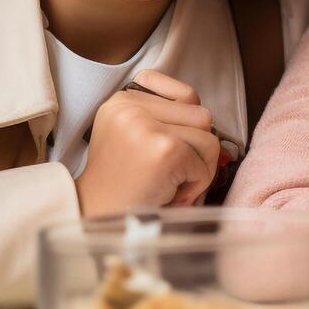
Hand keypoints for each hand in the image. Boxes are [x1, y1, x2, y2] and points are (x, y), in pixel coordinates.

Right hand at [75, 70, 219, 216]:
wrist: (99, 215)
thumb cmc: (122, 180)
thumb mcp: (129, 133)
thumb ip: (160, 116)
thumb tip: (207, 118)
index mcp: (123, 100)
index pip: (184, 92)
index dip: (190, 121)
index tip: (174, 142)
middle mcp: (132, 108)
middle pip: (201, 115)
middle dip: (199, 148)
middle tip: (176, 171)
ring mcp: (148, 127)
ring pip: (209, 137)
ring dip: (200, 167)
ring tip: (174, 183)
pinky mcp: (166, 150)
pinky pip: (205, 164)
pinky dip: (197, 185)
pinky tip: (172, 195)